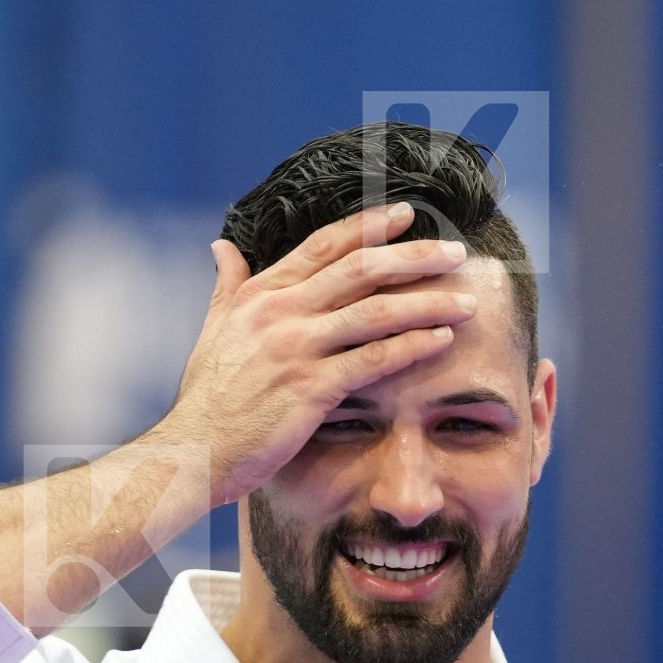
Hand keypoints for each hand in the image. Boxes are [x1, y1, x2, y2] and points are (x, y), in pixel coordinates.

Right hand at [163, 202, 476, 506]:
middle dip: (414, 256)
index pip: (323, 246)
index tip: (405, 214)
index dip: (367, 226)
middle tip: (455, 251)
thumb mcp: (214, 329)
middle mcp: (281, 313)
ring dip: (427, 302)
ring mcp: (297, 349)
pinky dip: (412, 346)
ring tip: (466, 300)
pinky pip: (373, 360)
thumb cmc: (208, 396)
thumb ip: (227, 285)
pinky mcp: (312, 388)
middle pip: (360, 269)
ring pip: (375, 311)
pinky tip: (442, 340)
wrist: (196, 448)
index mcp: (261, 294)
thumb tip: (222, 247)